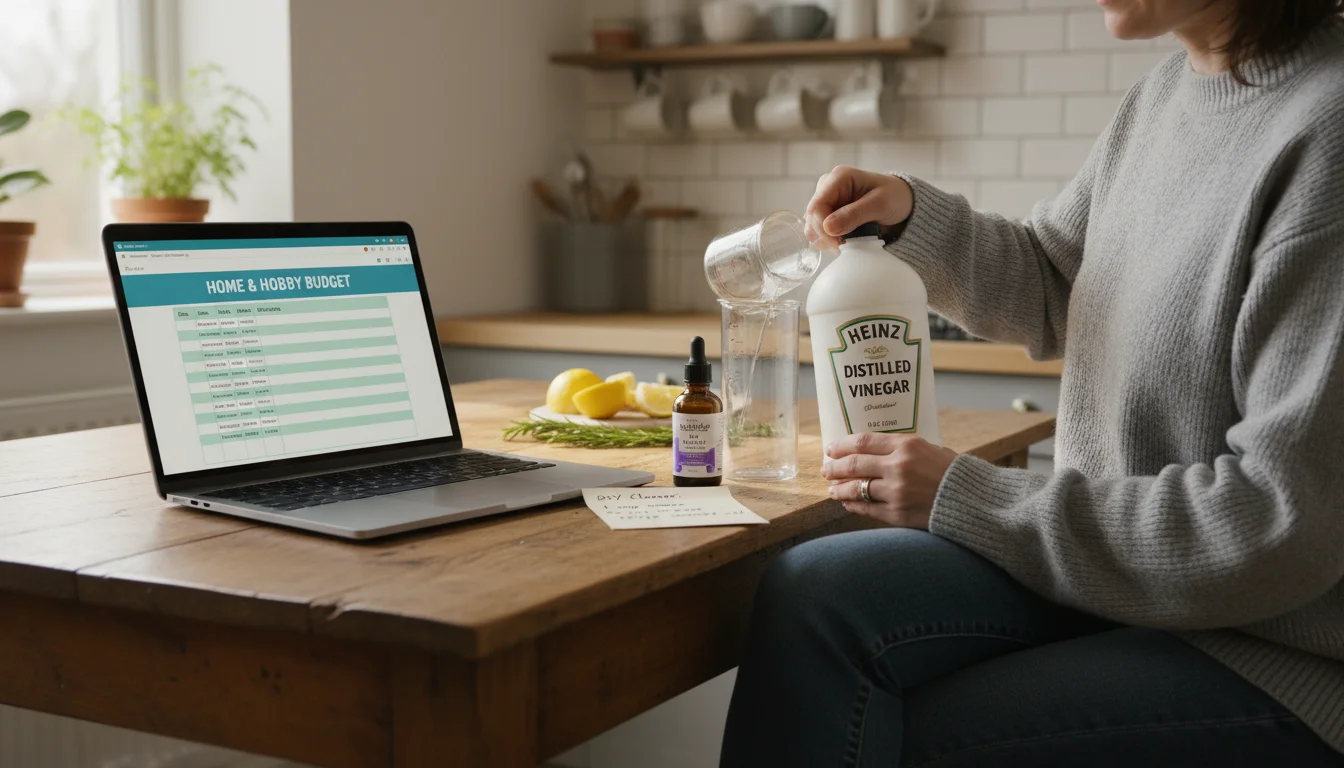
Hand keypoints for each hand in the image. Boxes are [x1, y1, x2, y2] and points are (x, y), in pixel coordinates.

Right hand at [805, 166, 914, 251]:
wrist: (903, 203)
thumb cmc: (895, 197)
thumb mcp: (880, 204)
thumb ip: (854, 215)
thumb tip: (828, 228)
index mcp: (839, 177)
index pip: (817, 206)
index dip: (823, 228)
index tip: (839, 242)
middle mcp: (827, 187)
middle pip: (811, 217)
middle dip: (826, 236)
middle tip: (846, 245)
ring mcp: (827, 201)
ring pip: (811, 226)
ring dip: (827, 240)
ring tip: (848, 242)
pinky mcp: (828, 214)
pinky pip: (818, 232)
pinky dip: (829, 241)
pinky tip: (845, 241)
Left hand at [822, 433, 958, 528]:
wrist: (974, 502)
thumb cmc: (953, 473)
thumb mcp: (930, 450)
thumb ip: (902, 449)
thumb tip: (871, 452)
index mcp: (907, 446)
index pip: (863, 441)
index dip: (842, 445)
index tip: (831, 448)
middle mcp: (898, 467)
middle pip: (854, 464)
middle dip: (834, 467)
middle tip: (826, 469)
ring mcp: (896, 492)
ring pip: (856, 489)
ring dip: (839, 489)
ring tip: (831, 489)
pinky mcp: (898, 514)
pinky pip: (866, 509)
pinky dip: (853, 505)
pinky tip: (847, 503)